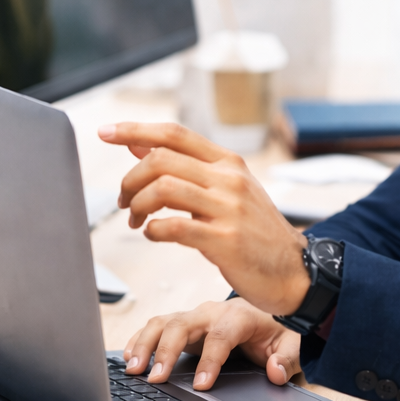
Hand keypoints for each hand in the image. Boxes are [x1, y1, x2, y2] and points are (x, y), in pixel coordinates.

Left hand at [97, 121, 309, 314]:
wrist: (294, 270)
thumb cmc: (256, 232)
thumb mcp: (227, 190)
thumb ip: (186, 169)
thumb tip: (141, 146)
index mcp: (229, 163)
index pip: (175, 133)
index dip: (135, 130)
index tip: (105, 132)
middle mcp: (229, 179)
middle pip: (162, 158)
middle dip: (130, 179)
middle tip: (124, 201)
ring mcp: (228, 209)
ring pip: (163, 188)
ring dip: (138, 204)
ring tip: (136, 220)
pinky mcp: (225, 240)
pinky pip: (174, 227)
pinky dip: (153, 230)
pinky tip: (153, 235)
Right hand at [123, 299, 301, 389]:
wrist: (267, 311)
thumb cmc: (275, 329)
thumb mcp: (291, 343)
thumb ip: (287, 359)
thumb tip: (275, 372)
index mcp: (239, 316)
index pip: (221, 336)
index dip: (210, 360)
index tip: (202, 385)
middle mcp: (212, 312)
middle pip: (183, 324)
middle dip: (167, 350)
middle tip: (155, 379)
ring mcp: (195, 316)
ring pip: (164, 322)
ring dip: (145, 343)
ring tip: (133, 369)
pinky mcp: (184, 323)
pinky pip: (157, 325)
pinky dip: (140, 339)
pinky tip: (129, 357)